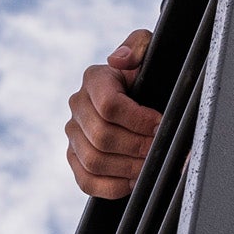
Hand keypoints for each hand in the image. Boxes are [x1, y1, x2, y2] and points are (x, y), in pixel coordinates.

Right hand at [66, 31, 160, 197]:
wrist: (142, 97)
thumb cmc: (149, 75)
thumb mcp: (150, 51)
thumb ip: (138, 45)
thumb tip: (119, 60)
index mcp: (94, 79)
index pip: (109, 105)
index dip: (138, 120)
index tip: (160, 124)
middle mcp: (78, 105)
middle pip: (102, 137)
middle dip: (137, 147)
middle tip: (159, 149)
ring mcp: (73, 134)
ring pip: (94, 161)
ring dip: (128, 168)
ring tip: (150, 166)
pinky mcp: (75, 158)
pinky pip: (86, 181)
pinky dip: (112, 187)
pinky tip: (133, 180)